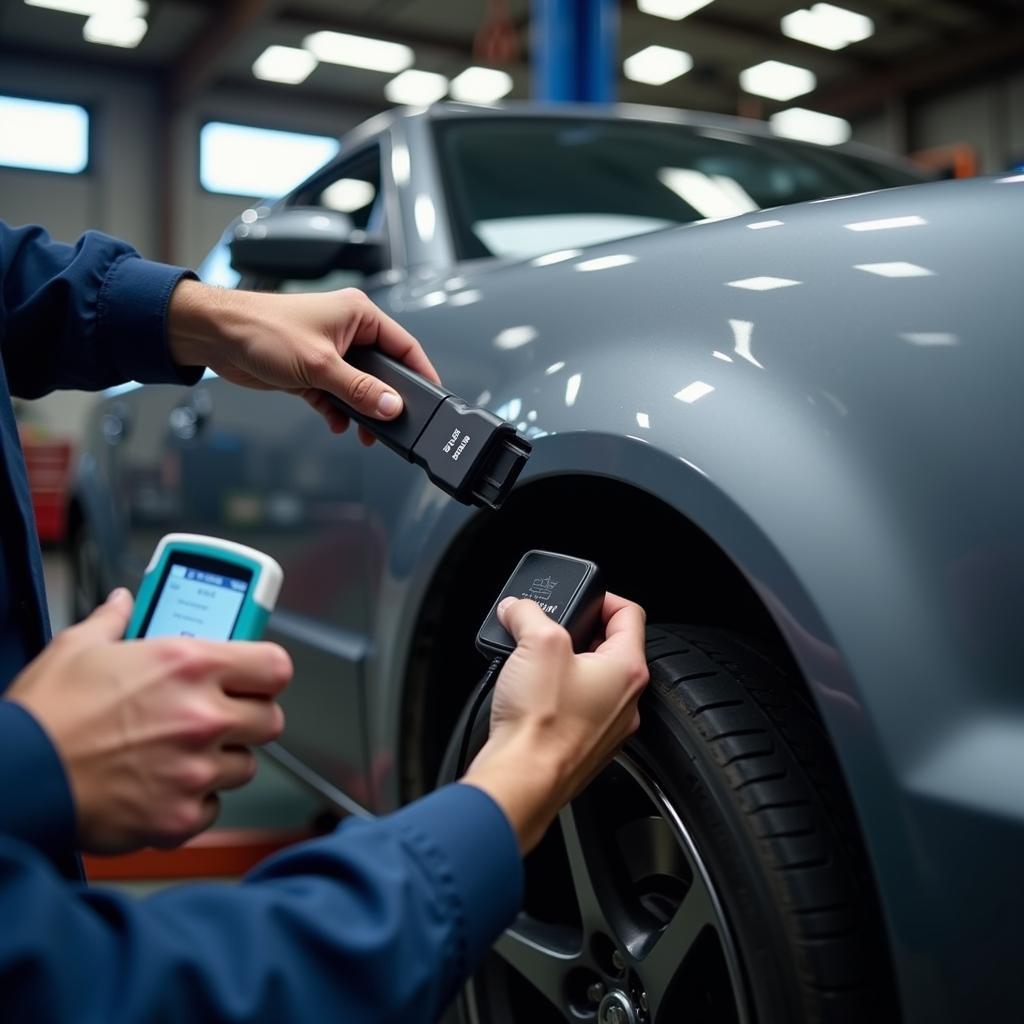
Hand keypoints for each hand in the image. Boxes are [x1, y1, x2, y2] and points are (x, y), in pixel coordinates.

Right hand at [5, 589, 291, 853]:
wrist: (15, 780)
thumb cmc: (45, 716)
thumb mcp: (77, 649)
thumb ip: (113, 621)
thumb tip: (123, 604)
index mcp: (190, 665)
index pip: (275, 666)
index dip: (266, 673)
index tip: (254, 677)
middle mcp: (203, 717)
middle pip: (270, 720)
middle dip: (248, 719)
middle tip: (216, 717)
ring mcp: (195, 769)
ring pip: (245, 766)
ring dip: (221, 761)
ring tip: (181, 753)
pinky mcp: (181, 815)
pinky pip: (213, 808)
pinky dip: (194, 802)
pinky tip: (163, 787)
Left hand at [167, 281, 439, 443]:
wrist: (216, 335)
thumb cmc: (262, 329)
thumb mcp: (320, 364)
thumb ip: (360, 389)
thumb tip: (391, 406)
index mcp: (358, 315)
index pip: (404, 346)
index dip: (420, 372)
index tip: (432, 398)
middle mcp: (347, 330)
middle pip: (382, 370)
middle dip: (385, 399)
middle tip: (394, 423)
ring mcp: (329, 350)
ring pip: (359, 386)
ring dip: (360, 409)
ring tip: (365, 431)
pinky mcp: (311, 369)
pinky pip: (336, 395)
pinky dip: (337, 410)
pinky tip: (336, 423)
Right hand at [462, 594, 648, 852]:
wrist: (522, 780)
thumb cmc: (540, 724)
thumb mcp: (535, 644)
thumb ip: (528, 614)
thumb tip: (518, 607)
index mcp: (627, 670)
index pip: (630, 614)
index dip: (603, 598)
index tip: (578, 599)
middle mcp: (627, 702)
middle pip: (611, 648)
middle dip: (578, 633)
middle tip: (548, 631)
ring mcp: (609, 729)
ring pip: (594, 681)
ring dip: (566, 666)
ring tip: (535, 662)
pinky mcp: (585, 748)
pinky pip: (579, 711)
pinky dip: (558, 698)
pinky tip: (531, 697)